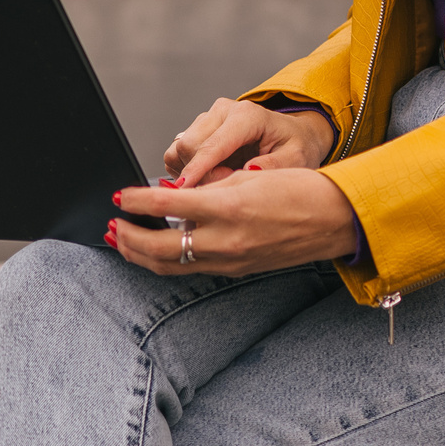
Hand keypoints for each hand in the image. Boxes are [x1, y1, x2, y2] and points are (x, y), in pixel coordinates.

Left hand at [108, 169, 357, 275]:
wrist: (334, 219)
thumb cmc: (299, 189)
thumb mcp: (248, 175)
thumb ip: (208, 186)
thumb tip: (172, 193)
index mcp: (227, 207)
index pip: (165, 205)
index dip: (136, 200)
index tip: (119, 195)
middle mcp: (225, 240)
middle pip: (159, 247)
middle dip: (128, 237)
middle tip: (111, 226)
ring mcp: (230, 260)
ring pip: (171, 265)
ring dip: (141, 255)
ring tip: (122, 243)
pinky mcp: (237, 269)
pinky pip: (192, 268)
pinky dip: (168, 259)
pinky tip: (159, 249)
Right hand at [162, 97, 334, 186]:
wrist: (294, 135)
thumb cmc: (296, 146)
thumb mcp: (296, 159)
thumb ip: (272, 166)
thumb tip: (247, 172)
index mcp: (247, 115)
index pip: (212, 145)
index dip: (197, 170)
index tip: (185, 191)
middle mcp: (223, 111)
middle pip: (189, 147)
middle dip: (199, 176)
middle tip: (225, 189)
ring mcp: (208, 118)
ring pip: (179, 149)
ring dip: (191, 172)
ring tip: (221, 180)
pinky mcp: (199, 129)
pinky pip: (178, 152)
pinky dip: (186, 169)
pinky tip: (212, 175)